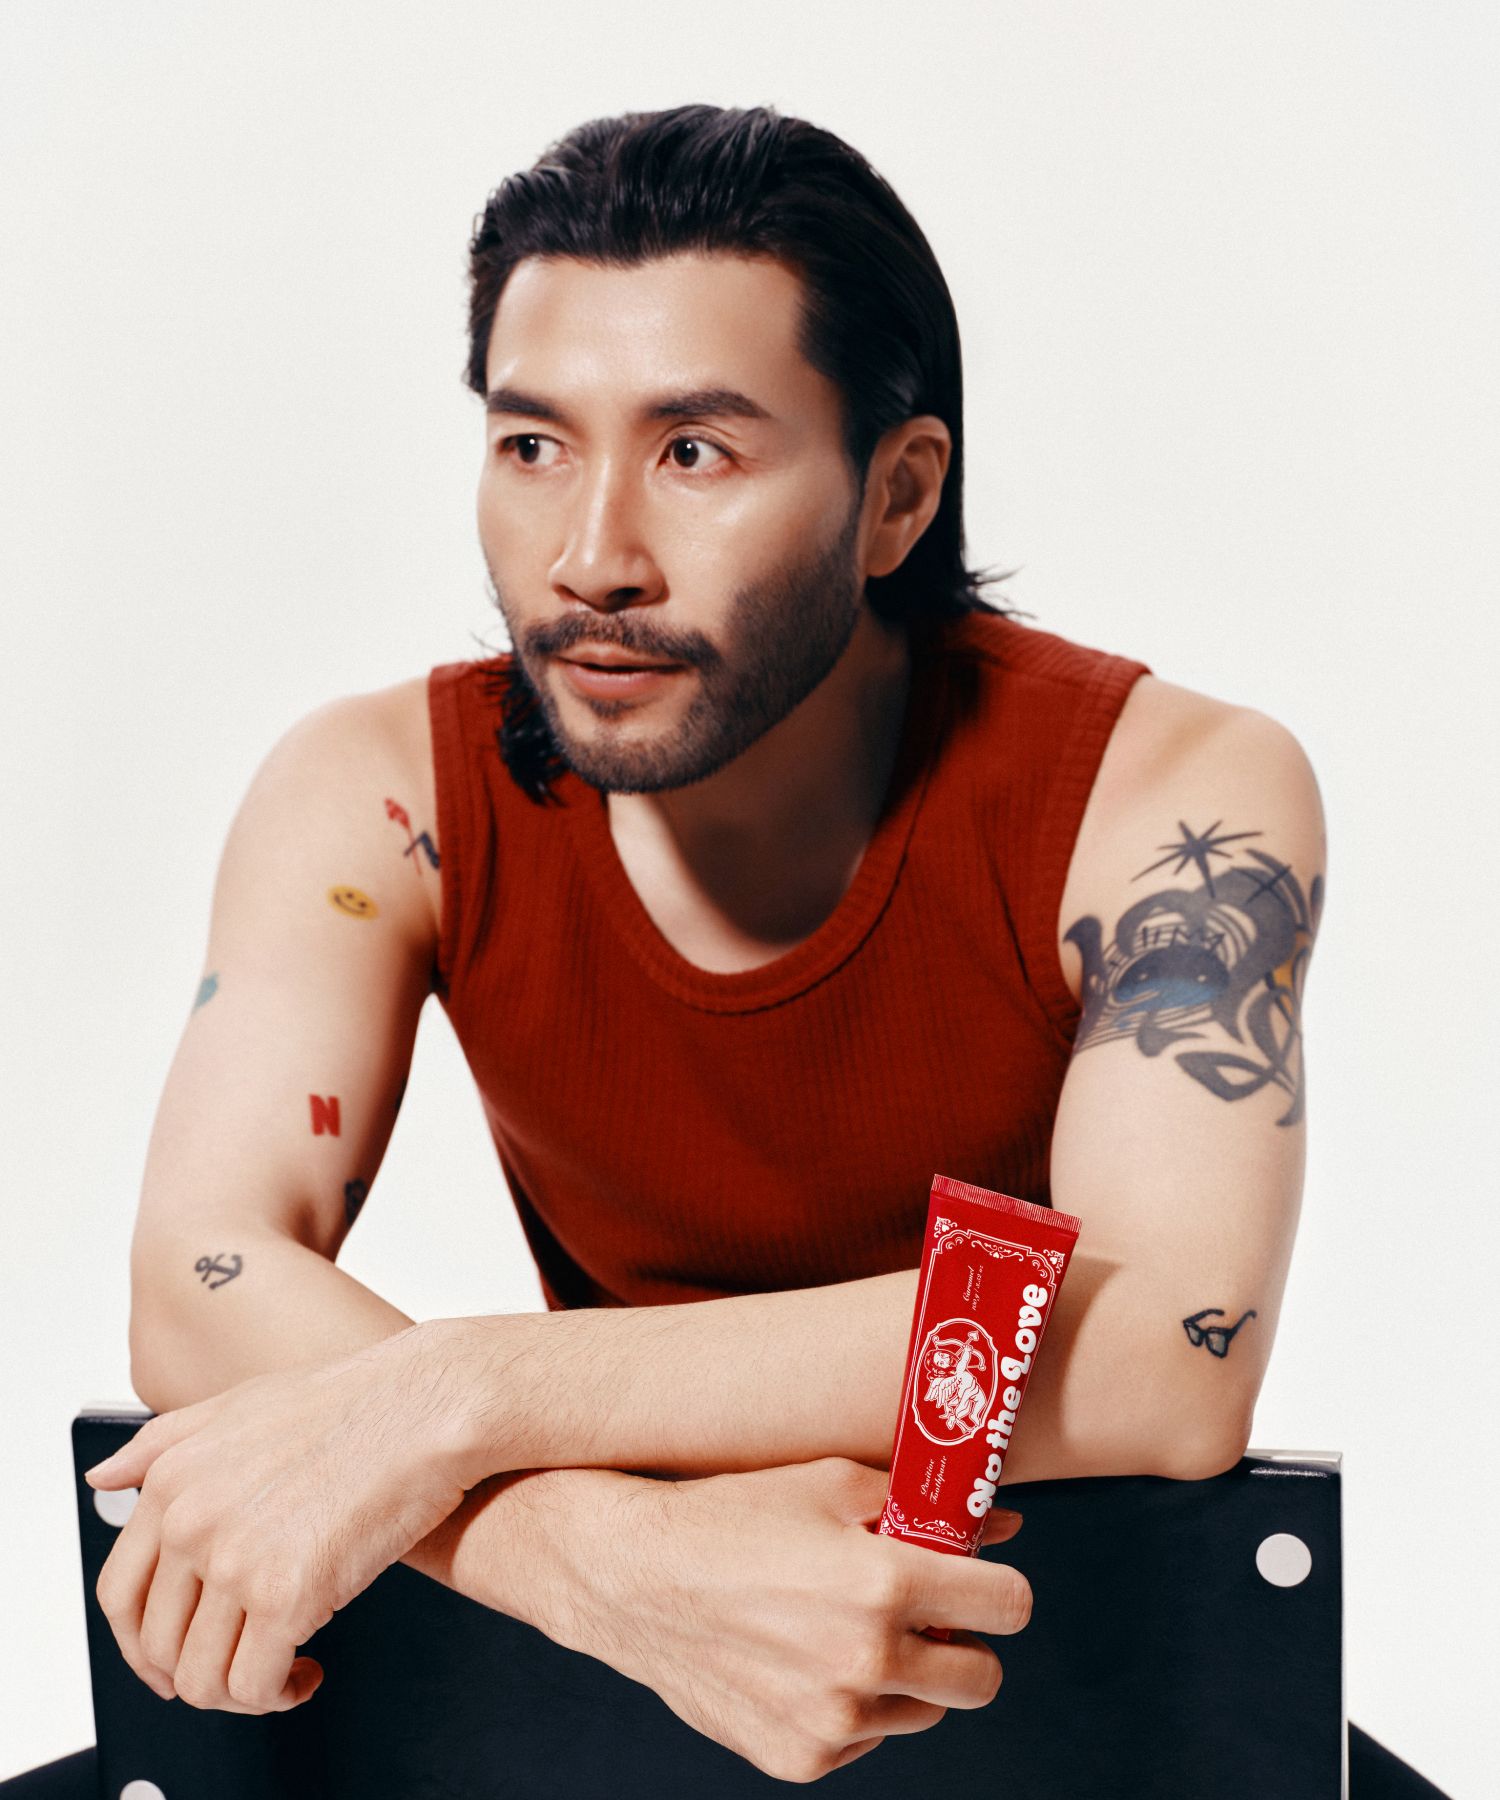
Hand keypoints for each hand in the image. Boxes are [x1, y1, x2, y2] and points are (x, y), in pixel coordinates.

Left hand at [86, 1324, 472, 1713]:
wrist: (426, 1406)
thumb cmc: (352, 1403)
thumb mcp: (239, 1403)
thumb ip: (161, 1443)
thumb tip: (100, 1479)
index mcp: (172, 1481)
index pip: (119, 1594)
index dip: (142, 1643)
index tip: (171, 1658)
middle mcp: (190, 1521)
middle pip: (158, 1646)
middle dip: (194, 1673)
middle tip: (240, 1669)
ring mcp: (235, 1560)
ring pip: (201, 1678)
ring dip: (238, 1692)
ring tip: (280, 1673)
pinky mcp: (288, 1594)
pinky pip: (254, 1685)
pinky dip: (277, 1695)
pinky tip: (307, 1672)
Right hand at [563, 1456, 1029, 1785]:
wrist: (635, 1577)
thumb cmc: (733, 1514)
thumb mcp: (830, 1483)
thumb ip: (922, 1505)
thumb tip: (1001, 1522)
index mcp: (883, 1584)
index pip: (1008, 1607)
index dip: (1000, 1588)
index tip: (980, 1580)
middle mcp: (865, 1660)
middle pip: (982, 1679)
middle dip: (966, 1643)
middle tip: (926, 1613)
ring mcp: (832, 1721)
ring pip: (922, 1710)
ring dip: (904, 1675)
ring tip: (845, 1627)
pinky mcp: (800, 1757)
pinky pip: (865, 1740)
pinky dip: (852, 1706)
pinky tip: (803, 1659)